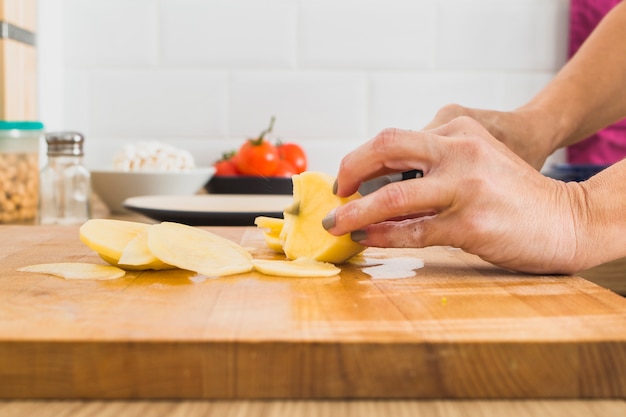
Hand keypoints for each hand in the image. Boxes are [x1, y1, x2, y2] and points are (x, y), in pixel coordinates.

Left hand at [325, 116, 588, 273]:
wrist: (565, 218)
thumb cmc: (511, 194)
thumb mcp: (474, 160)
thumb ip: (432, 163)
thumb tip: (376, 182)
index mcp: (458, 131)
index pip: (393, 139)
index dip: (360, 160)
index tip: (345, 180)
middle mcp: (460, 151)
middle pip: (386, 149)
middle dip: (350, 171)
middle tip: (335, 195)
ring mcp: (465, 187)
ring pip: (392, 197)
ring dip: (355, 212)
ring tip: (336, 223)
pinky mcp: (470, 224)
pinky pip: (412, 231)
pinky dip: (382, 236)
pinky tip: (366, 239)